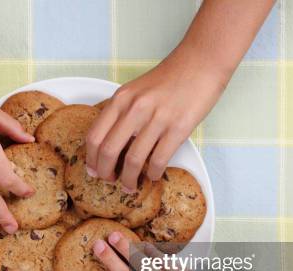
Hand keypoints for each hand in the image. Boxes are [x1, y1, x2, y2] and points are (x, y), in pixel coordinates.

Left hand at [85, 46, 228, 190]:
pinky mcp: (178, 128)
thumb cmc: (169, 78)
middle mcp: (135, 109)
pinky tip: (152, 176)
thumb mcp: (135, 90)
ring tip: (130, 186)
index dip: (91, 159)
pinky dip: (152, 174)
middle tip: (109, 181)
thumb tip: (110, 144)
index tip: (94, 170)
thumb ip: (121, 112)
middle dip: (106, 173)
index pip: (94, 136)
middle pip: (108, 151)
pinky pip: (159, 160)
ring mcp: (157, 119)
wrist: (201, 63)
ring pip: (133, 160)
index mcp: (121, 99)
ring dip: (128, 179)